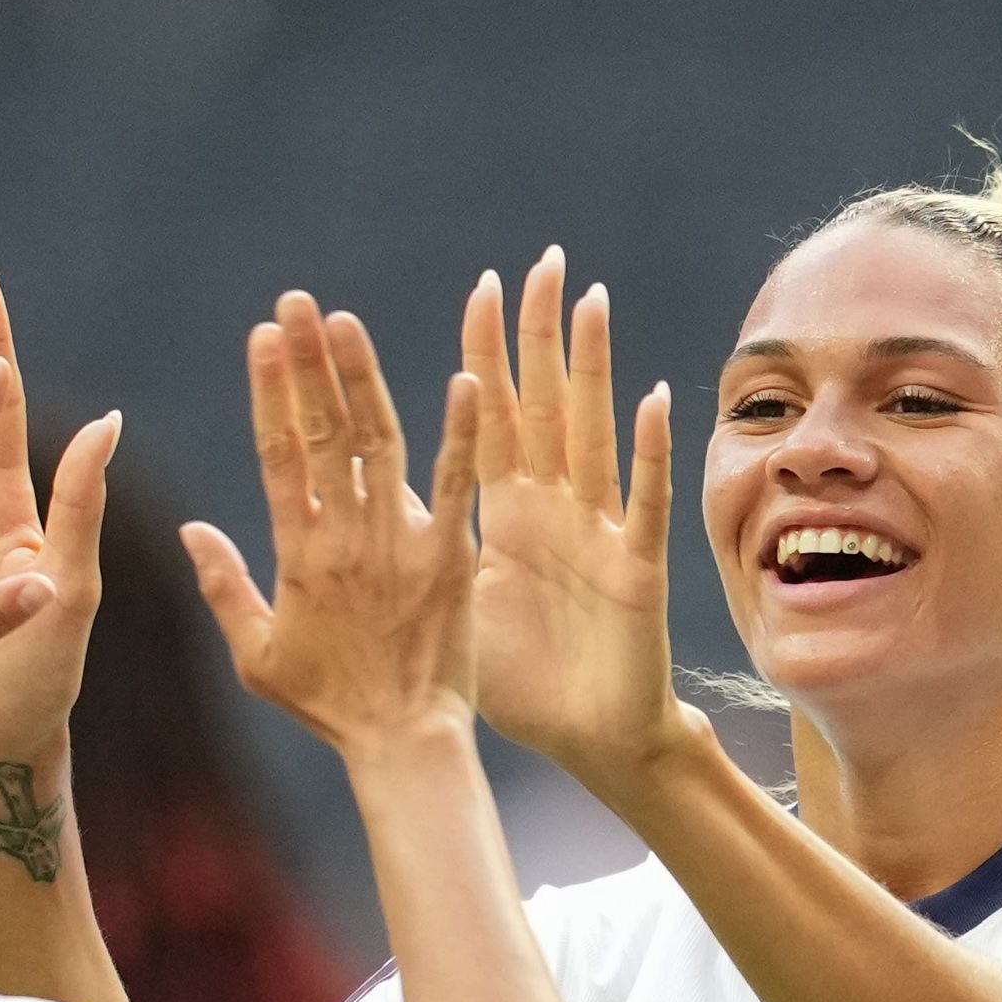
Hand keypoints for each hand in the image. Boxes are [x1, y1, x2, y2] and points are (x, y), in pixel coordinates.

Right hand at [182, 294, 478, 755]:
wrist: (403, 742)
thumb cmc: (329, 706)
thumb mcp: (257, 655)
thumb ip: (225, 587)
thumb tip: (191, 529)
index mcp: (298, 554)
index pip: (277, 455)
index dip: (268, 392)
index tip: (261, 337)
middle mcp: (345, 537)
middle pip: (320, 433)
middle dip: (305, 363)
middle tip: (295, 302)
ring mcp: (399, 543)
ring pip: (377, 442)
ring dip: (361, 377)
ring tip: (344, 322)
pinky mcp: (451, 556)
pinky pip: (456, 484)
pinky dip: (459, 432)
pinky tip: (465, 378)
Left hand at [459, 248, 686, 775]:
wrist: (590, 739)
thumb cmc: (523, 683)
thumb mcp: (456, 605)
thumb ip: (416, 553)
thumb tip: (348, 524)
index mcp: (504, 514)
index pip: (484, 418)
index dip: (479, 356)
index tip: (481, 287)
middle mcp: (552, 508)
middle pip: (540, 403)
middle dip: (535, 333)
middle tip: (537, 261)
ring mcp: (597, 530)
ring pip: (592, 431)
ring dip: (592, 367)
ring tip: (591, 300)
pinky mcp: (634, 567)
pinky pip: (644, 500)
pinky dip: (650, 452)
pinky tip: (653, 400)